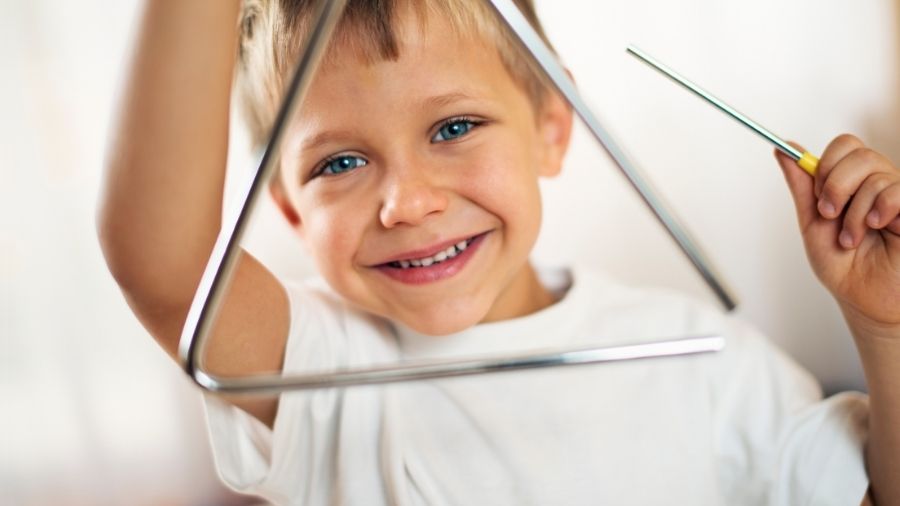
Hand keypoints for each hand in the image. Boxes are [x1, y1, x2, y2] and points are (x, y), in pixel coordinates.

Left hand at [775, 134, 899, 330]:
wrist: (863, 299)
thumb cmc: (842, 265)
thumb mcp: (812, 222)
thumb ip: (801, 185)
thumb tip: (783, 149)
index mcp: (854, 182)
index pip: (845, 146)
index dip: (826, 165)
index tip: (818, 197)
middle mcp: (879, 184)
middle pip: (858, 153)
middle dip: (835, 186)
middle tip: (830, 214)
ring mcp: (899, 196)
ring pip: (875, 176)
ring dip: (853, 214)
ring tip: (852, 238)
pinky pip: (897, 191)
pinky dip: (878, 210)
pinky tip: (875, 227)